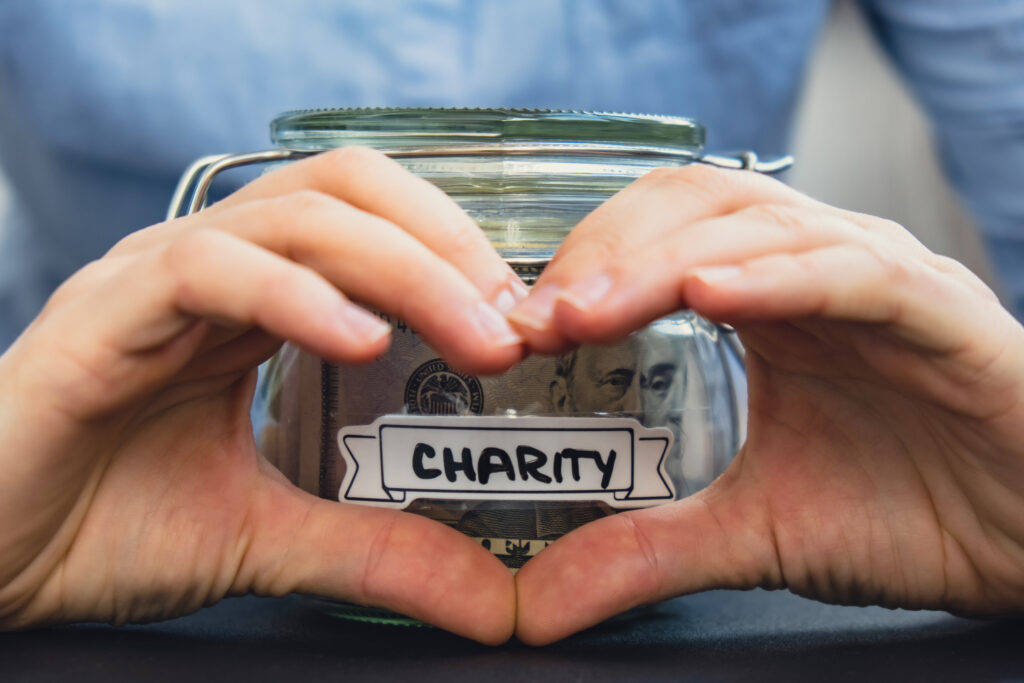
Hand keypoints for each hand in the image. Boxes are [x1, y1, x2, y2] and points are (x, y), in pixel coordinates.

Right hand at [0, 148, 525, 643]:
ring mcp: (155, 280)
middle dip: (446, 246)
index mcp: (254, 300)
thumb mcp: (272, 537)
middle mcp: (211, 269)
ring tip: (474, 331)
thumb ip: (376, 550)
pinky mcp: (104, 314)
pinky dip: (294, 295)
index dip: (454, 253)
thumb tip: (492, 600)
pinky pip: (208, 268)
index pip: (369, 221)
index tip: (521, 321)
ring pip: (294, 217)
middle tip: (515, 321)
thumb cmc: (104, 526)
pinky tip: (358, 339)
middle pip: (346, 194)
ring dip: (402, 266)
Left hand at [510, 164, 1023, 643]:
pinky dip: (778, 276)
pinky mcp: (937, 309)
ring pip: (758, 226)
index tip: (519, 328)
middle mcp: (811, 269)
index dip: (582, 268)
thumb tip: (539, 604)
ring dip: (664, 260)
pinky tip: (711, 296)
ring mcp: (876, 279)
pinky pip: (852, 272)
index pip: (655, 236)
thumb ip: (646, 551)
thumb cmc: (908, 509)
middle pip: (692, 207)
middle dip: (606, 254)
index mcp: (764, 301)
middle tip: (540, 317)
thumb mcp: (749, 530)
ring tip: (592, 308)